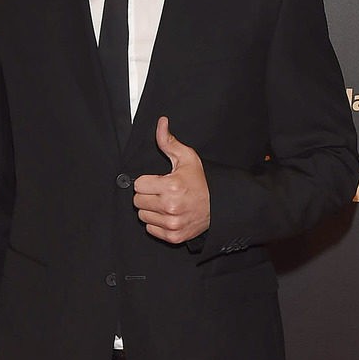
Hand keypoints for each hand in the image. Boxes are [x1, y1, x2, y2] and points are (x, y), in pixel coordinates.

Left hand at [132, 116, 210, 242]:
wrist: (220, 206)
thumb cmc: (202, 182)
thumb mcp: (187, 158)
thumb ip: (169, 141)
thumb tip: (161, 123)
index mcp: (171, 187)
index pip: (138, 185)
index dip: (148, 182)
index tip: (159, 182)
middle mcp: (170, 207)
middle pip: (138, 201)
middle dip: (148, 195)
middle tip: (162, 193)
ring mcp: (172, 224)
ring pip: (143, 216)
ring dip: (151, 210)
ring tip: (167, 204)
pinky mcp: (173, 236)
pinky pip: (151, 230)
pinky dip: (157, 224)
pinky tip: (169, 215)